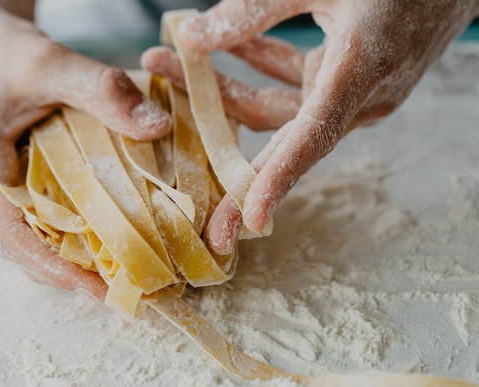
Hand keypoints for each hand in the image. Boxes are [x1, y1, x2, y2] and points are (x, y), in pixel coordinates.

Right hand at [0, 0, 172, 296]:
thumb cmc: (3, 52)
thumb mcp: (51, 62)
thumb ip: (102, 90)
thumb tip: (158, 126)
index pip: (12, 236)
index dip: (55, 269)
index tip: (99, 291)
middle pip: (21, 249)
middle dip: (68, 273)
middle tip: (123, 288)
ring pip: (25, 240)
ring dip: (66, 259)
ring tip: (116, 272)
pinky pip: (29, 221)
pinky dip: (61, 236)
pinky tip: (98, 236)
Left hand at [144, 0, 478, 253]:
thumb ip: (257, 6)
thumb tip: (195, 35)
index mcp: (359, 72)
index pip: (311, 139)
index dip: (278, 181)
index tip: (249, 221)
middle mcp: (359, 97)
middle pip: (283, 140)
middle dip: (230, 164)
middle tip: (192, 204)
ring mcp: (354, 93)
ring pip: (279, 108)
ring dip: (225, 89)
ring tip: (171, 60)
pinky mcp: (348, 81)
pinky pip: (294, 87)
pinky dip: (257, 68)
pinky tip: (226, 46)